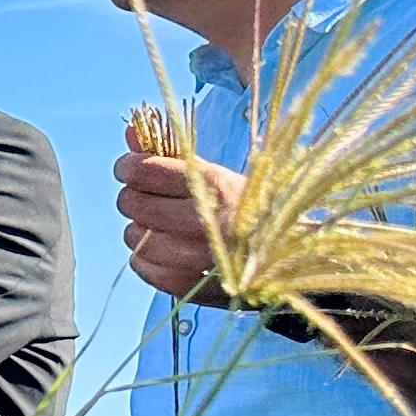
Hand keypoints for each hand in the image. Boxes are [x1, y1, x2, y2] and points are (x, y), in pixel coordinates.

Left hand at [114, 145, 236, 301]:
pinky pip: (142, 266)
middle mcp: (205, 221)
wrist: (287, 258)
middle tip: (145, 198)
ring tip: (160, 226)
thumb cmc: (249, 209)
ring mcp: (196, 257)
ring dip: (139, 228)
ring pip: (134, 236)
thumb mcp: (219, 175)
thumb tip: (130, 131)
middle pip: (134, 203)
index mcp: (216, 187)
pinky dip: (146, 256)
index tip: (128, 169)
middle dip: (134, 197)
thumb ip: (171, 154)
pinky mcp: (188, 284)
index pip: (146, 171)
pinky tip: (164, 250)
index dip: (128, 167)